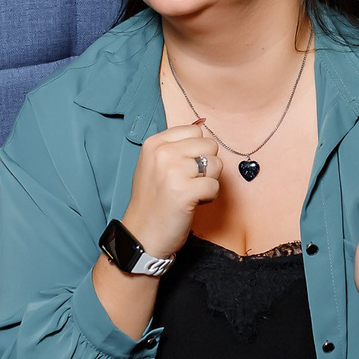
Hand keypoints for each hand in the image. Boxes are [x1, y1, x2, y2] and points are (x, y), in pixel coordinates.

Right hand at [119, 123, 221, 258]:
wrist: (142, 234)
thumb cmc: (153, 200)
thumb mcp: (155, 164)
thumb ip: (176, 146)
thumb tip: (202, 125)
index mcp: (154, 143)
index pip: (195, 131)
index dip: (197, 151)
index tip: (183, 168)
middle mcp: (163, 153)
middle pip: (209, 145)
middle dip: (206, 166)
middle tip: (189, 183)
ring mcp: (173, 172)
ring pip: (216, 164)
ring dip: (209, 181)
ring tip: (191, 192)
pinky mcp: (185, 192)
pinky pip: (215, 186)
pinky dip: (209, 197)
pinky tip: (193, 204)